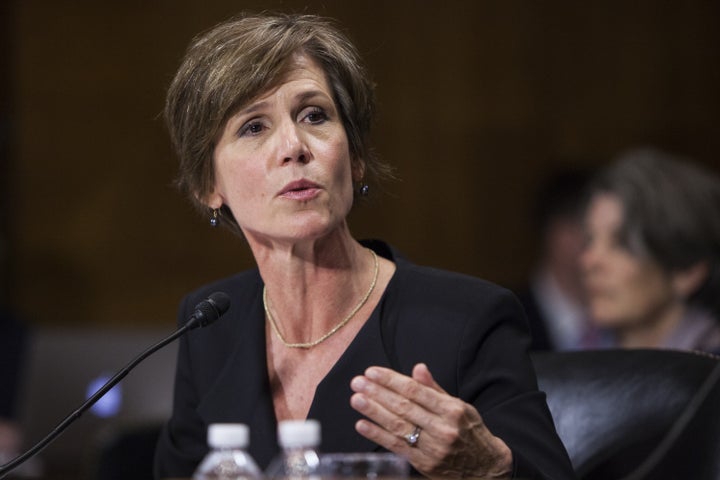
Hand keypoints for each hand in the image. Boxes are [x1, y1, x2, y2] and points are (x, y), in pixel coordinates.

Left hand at [350, 363, 511, 478]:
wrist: (486, 468)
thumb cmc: (470, 433)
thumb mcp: (460, 407)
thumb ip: (435, 389)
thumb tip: (418, 368)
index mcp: (452, 409)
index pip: (415, 391)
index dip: (392, 380)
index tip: (373, 372)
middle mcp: (443, 428)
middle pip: (404, 407)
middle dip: (377, 393)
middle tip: (358, 382)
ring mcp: (433, 447)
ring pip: (398, 426)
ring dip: (374, 412)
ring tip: (357, 399)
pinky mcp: (425, 464)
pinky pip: (397, 447)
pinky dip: (378, 435)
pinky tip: (363, 424)